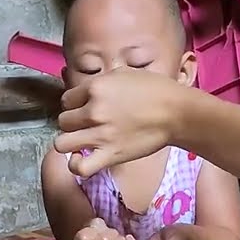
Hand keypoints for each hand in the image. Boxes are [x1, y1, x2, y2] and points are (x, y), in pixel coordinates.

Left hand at [55, 69, 184, 177]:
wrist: (177, 113)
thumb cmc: (156, 90)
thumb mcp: (125, 73)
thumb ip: (102, 81)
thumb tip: (90, 90)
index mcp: (95, 88)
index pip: (66, 100)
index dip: (74, 105)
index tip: (84, 109)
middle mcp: (93, 110)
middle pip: (63, 121)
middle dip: (73, 123)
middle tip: (87, 125)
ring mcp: (100, 134)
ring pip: (62, 142)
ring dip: (70, 143)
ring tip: (81, 142)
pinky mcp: (110, 155)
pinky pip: (80, 167)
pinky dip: (76, 165)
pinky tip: (81, 159)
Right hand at [72, 218, 136, 239]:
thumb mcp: (90, 230)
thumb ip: (95, 225)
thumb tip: (102, 225)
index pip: (85, 237)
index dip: (94, 231)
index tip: (96, 231)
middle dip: (110, 233)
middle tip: (110, 234)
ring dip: (120, 239)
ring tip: (118, 239)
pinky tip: (128, 239)